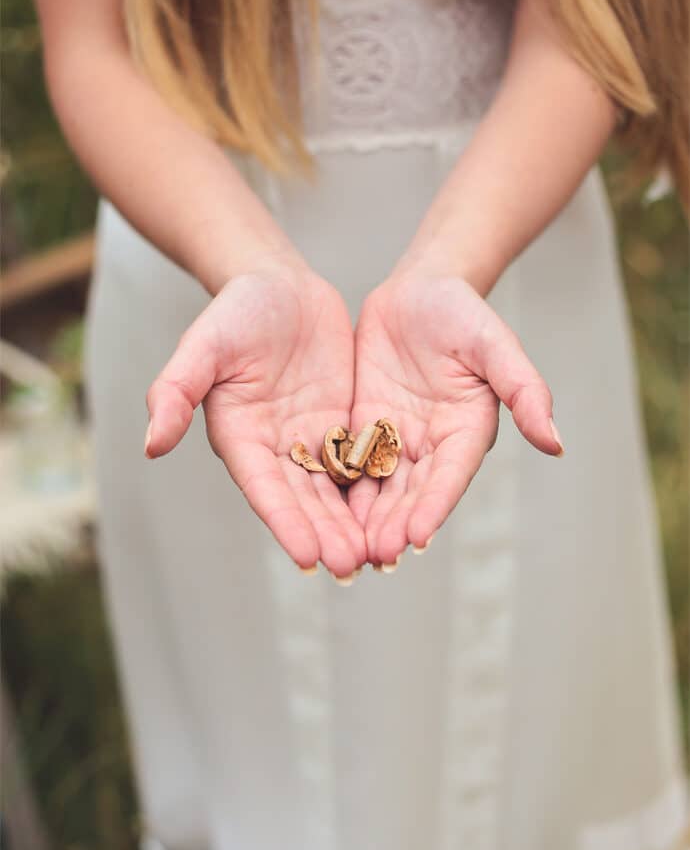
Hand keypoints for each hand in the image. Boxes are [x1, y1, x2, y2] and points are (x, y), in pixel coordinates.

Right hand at [145, 264, 365, 577]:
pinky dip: (376, 489)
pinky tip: (399, 512)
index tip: (307, 556)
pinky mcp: (340, 424)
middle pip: (303, 499)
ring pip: (335, 489)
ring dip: (352, 523)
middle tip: (351, 566)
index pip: (265, 488)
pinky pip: (361, 460)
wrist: (277, 283)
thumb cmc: (236, 310)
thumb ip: (175, 391)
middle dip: (326, 533)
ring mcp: (310, 438)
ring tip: (377, 555)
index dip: (285, 522)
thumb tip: (151, 446)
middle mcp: (275, 447)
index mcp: (240, 437)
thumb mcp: (204, 343)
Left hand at [348, 270, 561, 564]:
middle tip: (376, 556)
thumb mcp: (496, 345)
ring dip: (366, 520)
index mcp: (467, 431)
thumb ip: (525, 391)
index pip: (450, 476)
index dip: (434, 506)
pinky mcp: (364, 426)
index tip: (417, 536)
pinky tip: (320, 515)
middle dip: (394, 524)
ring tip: (349, 551)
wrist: (419, 288)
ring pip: (379, 487)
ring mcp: (396, 438)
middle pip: (412, 492)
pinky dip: (339, 490)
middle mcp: (432, 444)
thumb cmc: (463, 312)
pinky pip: (350, 463)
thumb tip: (556, 444)